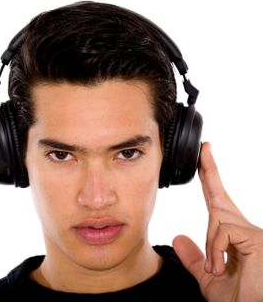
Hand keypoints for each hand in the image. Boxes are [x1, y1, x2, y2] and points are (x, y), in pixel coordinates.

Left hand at [173, 142, 262, 301]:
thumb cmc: (240, 300)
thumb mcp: (210, 279)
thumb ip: (195, 259)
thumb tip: (179, 238)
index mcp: (233, 238)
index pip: (218, 202)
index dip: (210, 179)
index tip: (204, 156)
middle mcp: (246, 231)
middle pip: (219, 197)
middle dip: (210, 171)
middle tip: (205, 147)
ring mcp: (254, 233)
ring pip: (217, 220)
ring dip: (211, 246)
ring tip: (218, 269)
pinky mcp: (256, 238)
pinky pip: (223, 231)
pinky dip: (216, 250)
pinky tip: (221, 267)